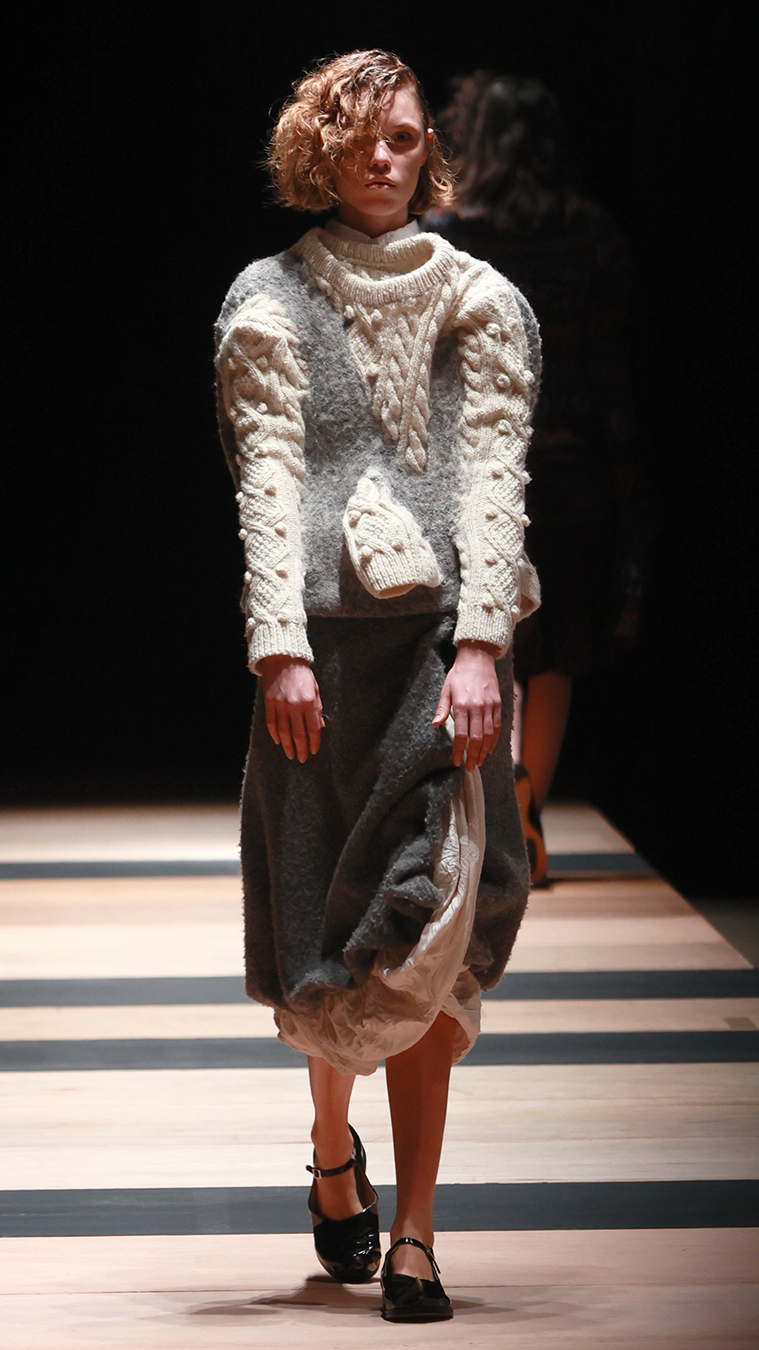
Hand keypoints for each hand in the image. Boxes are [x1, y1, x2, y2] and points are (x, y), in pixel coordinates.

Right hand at [259, 656, 323, 761]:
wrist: (283, 657)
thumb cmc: (302, 673)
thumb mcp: (316, 689)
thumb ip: (318, 709)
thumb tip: (320, 727)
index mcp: (310, 701)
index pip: (313, 729)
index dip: (314, 743)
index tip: (313, 751)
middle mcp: (295, 705)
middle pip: (299, 734)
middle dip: (301, 749)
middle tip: (301, 758)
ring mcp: (281, 704)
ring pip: (284, 731)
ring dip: (288, 745)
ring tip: (290, 754)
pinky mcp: (269, 702)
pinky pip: (271, 722)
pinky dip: (274, 734)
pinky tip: (278, 741)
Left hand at [432, 641, 501, 771]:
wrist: (477, 659)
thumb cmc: (458, 675)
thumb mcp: (446, 690)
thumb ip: (442, 708)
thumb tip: (436, 724)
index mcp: (462, 705)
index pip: (462, 734)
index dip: (459, 750)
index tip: (456, 761)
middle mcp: (477, 707)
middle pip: (476, 738)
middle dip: (472, 755)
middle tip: (469, 767)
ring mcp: (490, 706)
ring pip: (489, 735)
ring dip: (484, 751)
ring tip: (478, 761)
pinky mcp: (498, 704)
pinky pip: (497, 726)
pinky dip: (494, 740)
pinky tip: (489, 749)